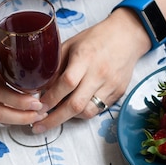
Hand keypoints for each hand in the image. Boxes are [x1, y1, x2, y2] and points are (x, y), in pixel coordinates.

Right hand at [0, 33, 47, 125]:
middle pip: (0, 111)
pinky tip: (24, 114)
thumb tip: (39, 62)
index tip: (38, 101)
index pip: (1, 90)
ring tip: (37, 116)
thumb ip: (11, 57)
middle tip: (42, 112)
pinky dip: (10, 117)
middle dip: (24, 116)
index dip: (21, 100)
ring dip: (19, 120)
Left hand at [31, 9, 150, 132]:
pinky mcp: (118, 94)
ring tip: (57, 115)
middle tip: (39, 127)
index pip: (66, 83)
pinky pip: (98, 110)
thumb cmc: (95, 39)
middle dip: (55, 119)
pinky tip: (75, 109)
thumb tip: (41, 88)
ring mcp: (110, 86)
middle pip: (76, 104)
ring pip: (87, 112)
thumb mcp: (71, 45)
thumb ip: (57, 66)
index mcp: (85, 58)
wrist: (126, 37)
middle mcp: (99, 74)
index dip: (51, 98)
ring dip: (69, 117)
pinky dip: (83, 112)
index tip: (38, 107)